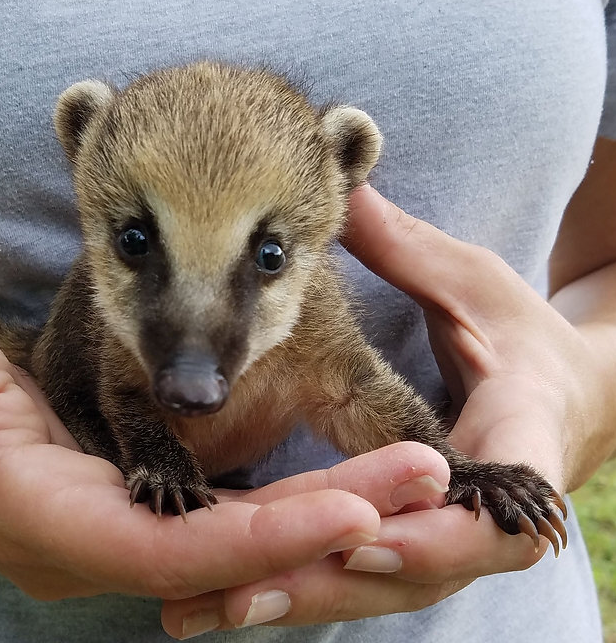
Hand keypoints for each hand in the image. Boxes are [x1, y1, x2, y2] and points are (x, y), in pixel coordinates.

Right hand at [0, 303, 390, 600]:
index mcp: (48, 519)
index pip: (170, 547)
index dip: (260, 536)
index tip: (354, 506)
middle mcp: (93, 545)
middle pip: (228, 553)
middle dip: (327, 523)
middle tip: (425, 480)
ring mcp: (118, 533)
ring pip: (239, 542)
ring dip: (326, 514)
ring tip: (414, 476)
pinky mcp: (136, 511)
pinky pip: (228, 522)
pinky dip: (292, 506)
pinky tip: (354, 480)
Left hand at [162, 185, 592, 636]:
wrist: (562, 399)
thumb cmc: (519, 338)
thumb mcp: (472, 285)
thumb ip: (409, 249)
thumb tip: (349, 170)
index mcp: (519, 431)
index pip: (498, 494)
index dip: (438, 527)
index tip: (366, 534)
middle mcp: (486, 506)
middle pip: (414, 565)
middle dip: (331, 580)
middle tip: (242, 598)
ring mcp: (447, 534)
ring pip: (377, 583)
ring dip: (298, 599)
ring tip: (207, 615)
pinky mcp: (410, 541)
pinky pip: (356, 572)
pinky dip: (300, 591)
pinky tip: (226, 605)